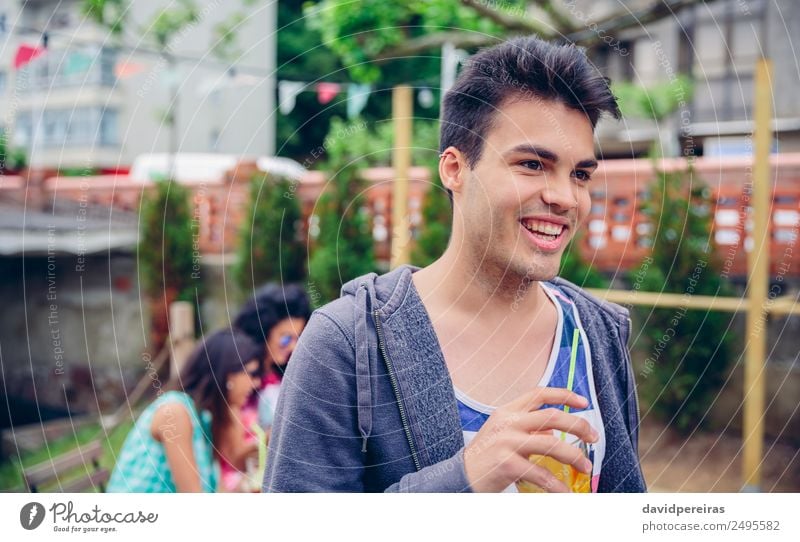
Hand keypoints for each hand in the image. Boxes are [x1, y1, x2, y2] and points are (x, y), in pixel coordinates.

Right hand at [463, 387, 598, 492]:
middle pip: (552, 417)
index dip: (564, 395)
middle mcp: (508, 422)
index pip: (539, 394)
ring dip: (574, 456)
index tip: (583, 401)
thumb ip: (527, 428)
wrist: (461, 476)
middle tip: (592, 437)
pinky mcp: (507, 464)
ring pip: (551, 444)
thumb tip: (553, 432)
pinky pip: (541, 474)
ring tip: (585, 466)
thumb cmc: (486, 455)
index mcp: (508, 411)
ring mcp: (507, 442)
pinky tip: (566, 492)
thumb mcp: (504, 433)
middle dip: (578, 425)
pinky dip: (557, 485)